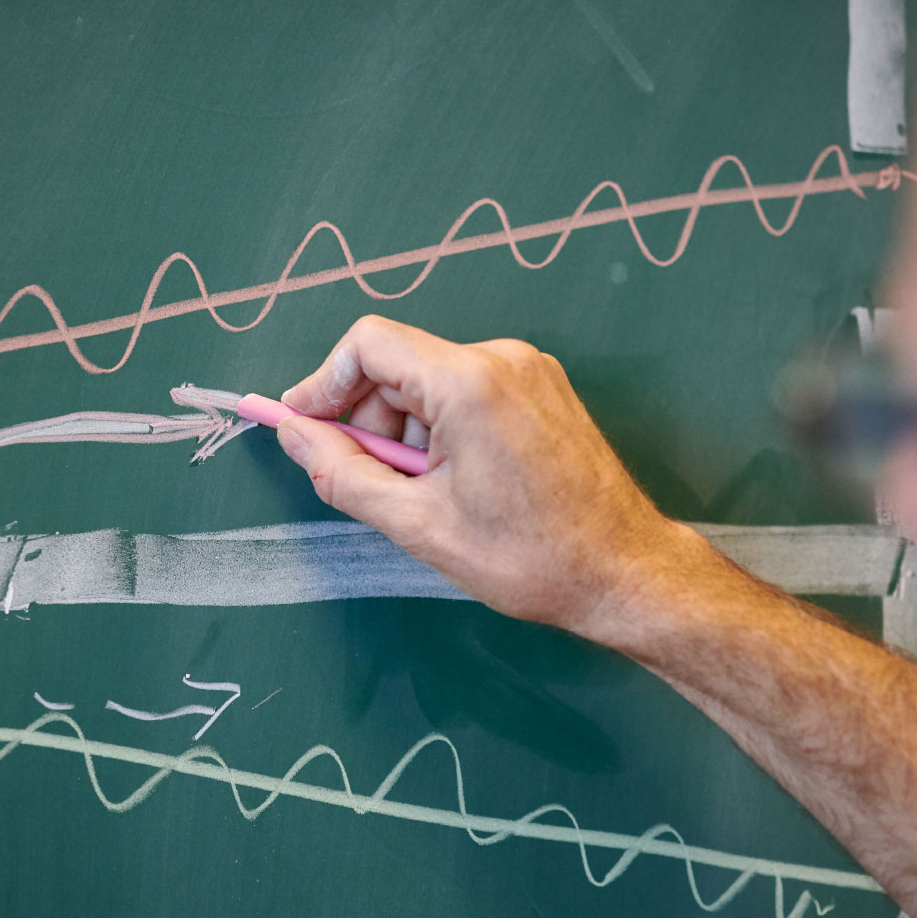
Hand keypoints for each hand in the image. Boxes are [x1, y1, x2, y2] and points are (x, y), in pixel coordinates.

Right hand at [272, 315, 691, 636]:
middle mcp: (503, 359)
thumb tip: (294, 436)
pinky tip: (455, 481)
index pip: (368, 344)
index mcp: (470, 383)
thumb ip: (342, 473)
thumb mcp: (417, 524)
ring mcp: (530, 370)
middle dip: (368, 419)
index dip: (323, 384)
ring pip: (432, 380)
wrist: (622, 572)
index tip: (302, 426)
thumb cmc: (533, 557)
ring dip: (407, 430)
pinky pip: (470, 390)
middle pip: (399, 363)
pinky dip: (444, 427)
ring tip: (424, 494)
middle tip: (368, 482)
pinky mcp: (544, 388)